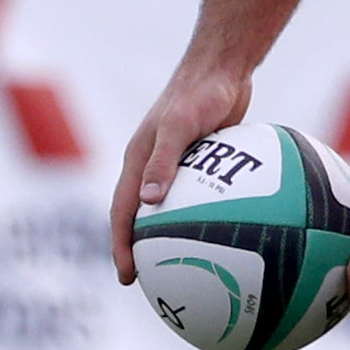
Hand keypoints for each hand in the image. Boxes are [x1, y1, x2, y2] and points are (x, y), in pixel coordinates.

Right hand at [108, 71, 248, 281]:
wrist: (224, 65)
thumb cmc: (200, 90)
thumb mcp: (180, 124)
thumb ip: (164, 160)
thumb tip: (148, 202)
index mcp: (138, 160)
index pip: (123, 212)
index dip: (122, 246)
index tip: (127, 276)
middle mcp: (152, 164)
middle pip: (140, 216)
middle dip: (140, 251)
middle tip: (150, 284)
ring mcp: (176, 163)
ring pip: (169, 209)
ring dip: (170, 238)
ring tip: (185, 269)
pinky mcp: (202, 160)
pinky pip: (200, 196)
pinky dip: (203, 217)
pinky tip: (228, 237)